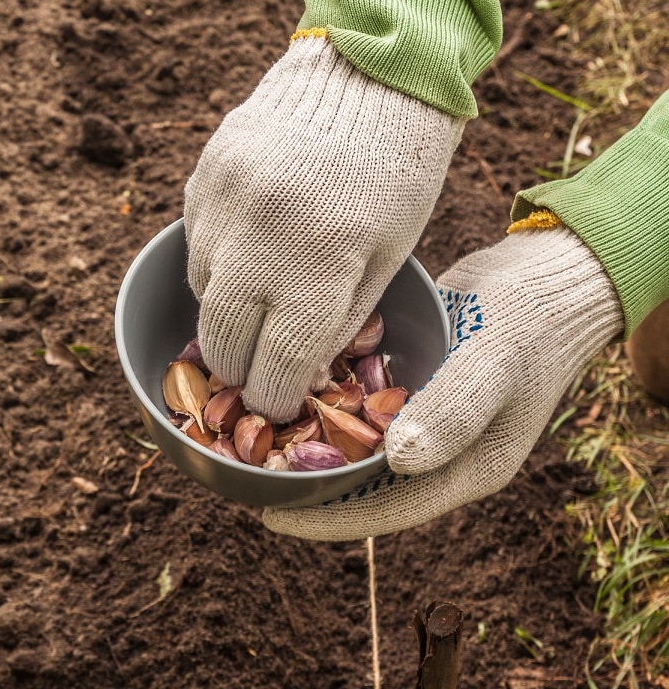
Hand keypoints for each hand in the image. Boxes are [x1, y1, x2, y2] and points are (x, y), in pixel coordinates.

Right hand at [185, 33, 464, 421]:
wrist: (366, 72)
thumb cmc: (397, 174)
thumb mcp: (389, 255)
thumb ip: (340, 319)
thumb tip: (296, 373)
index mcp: (323, 263)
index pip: (276, 365)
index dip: (272, 398)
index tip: (275, 404)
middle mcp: (261, 237)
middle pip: (223, 340)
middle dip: (239, 367)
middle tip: (256, 369)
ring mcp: (224, 204)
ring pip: (202, 293)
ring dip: (226, 310)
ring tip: (259, 297)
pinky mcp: (202, 178)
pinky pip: (195, 245)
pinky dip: (216, 262)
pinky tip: (248, 248)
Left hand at [261, 227, 623, 540]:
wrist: (549, 274)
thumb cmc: (529, 321)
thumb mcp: (493, 364)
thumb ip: (452, 412)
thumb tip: (399, 462)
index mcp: (465, 469)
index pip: (385, 510)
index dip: (326, 517)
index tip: (268, 514)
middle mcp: (438, 452)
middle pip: (360, 483)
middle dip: (304, 481)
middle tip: (241, 472)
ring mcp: (423, 417)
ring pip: (353, 444)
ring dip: (306, 439)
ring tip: (246, 433)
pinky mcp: (409, 384)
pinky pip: (356, 404)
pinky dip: (321, 399)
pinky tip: (277, 383)